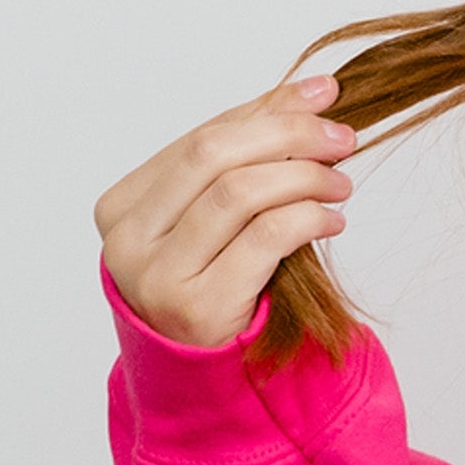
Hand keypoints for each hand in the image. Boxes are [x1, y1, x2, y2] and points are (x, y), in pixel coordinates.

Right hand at [96, 72, 357, 348]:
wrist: (203, 374)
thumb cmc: (216, 285)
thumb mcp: (221, 220)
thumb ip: (250, 159)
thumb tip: (312, 90)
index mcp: (123, 205)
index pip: (203, 136)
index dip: (267, 110)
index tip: (322, 94)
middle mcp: (129, 238)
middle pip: (215, 155)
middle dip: (288, 136)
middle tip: (342, 139)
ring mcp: (156, 274)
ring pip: (239, 193)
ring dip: (303, 178)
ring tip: (340, 185)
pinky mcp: (197, 306)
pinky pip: (264, 238)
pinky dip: (307, 219)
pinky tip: (331, 221)